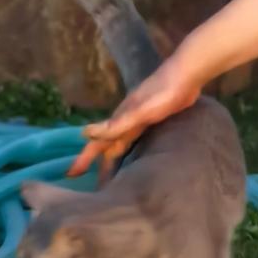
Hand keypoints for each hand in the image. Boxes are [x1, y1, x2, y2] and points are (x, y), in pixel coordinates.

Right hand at [67, 57, 200, 176]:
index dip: (85, 158)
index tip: (71, 175)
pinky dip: (131, 147)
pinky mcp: (156, 117)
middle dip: (98, 161)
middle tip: (94, 184)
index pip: (97, 143)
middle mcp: (127, 119)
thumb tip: (84, 134)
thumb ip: (116, 124)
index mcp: (120, 119)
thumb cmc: (163, 93)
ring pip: (122, 141)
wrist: (187, 74)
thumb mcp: (139, 111)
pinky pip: (137, 137)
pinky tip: (136, 153)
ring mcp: (141, 117)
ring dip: (114, 155)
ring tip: (111, 174)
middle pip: (108, 144)